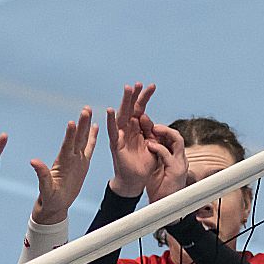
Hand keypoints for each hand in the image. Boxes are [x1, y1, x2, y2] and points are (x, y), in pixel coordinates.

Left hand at [30, 106, 98, 223]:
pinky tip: (95, 126)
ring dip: (86, 126)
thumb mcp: (46, 187)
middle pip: (77, 138)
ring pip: (82, 139)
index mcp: (62, 163)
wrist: (56, 204)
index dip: (70, 135)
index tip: (72, 122)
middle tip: (85, 109)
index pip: (67, 146)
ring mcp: (77, 159)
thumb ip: (41, 174)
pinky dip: (92, 137)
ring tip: (88, 110)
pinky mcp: (83, 164)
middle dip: (81, 124)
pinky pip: (89, 148)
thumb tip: (33, 162)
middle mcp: (70, 158)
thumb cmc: (49, 198)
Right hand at [107, 82, 157, 196]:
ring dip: (124, 102)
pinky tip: (110, 110)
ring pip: (122, 115)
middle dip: (134, 95)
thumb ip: (152, 131)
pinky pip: (113, 131)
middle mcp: (128, 129)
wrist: (136, 180)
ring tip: (127, 89)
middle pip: (131, 108)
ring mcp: (121, 135)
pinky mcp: (116, 144)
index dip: (145, 97)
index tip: (152, 86)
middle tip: (138, 83)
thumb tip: (147, 117)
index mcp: (138, 128)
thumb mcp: (153, 144)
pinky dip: (111, 121)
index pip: (141, 108)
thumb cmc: (144, 163)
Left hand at [144, 123, 187, 202]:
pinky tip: (149, 145)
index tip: (148, 125)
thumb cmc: (158, 189)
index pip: (171, 139)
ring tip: (152, 128)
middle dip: (164, 128)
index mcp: (175, 158)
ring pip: (177, 140)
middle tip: (150, 123)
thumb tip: (146, 144)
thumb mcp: (155, 168)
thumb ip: (154, 156)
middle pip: (176, 136)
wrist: (163, 207)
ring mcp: (180, 164)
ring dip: (165, 132)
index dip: (161, 130)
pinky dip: (158, 147)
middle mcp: (180, 159)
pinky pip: (168, 154)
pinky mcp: (176, 171)